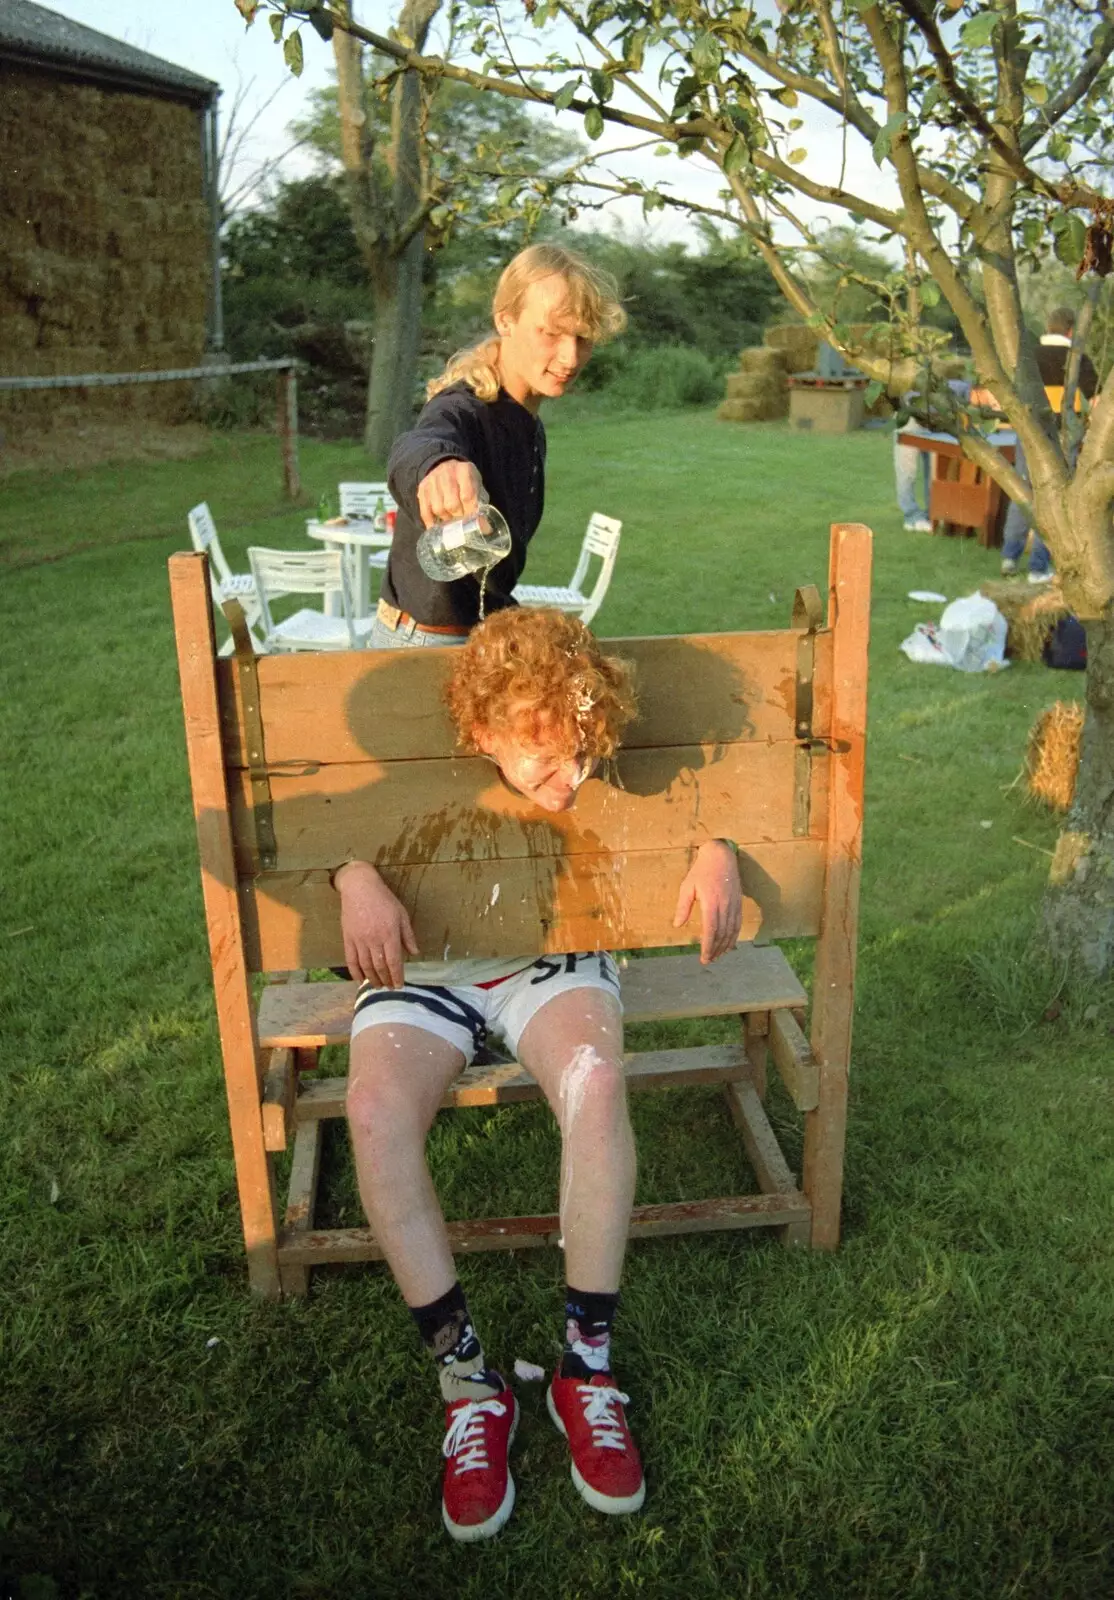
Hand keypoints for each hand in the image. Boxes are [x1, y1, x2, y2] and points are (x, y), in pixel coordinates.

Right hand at [334, 860, 418, 987]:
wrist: (359, 887)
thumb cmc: (384, 899)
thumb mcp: (402, 914)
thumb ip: (408, 935)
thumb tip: (414, 953)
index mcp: (389, 933)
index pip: (394, 961)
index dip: (397, 976)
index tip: (399, 985)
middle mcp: (374, 939)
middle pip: (379, 966)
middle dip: (385, 980)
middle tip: (389, 988)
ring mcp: (359, 940)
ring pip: (365, 966)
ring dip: (372, 979)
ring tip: (378, 986)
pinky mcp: (347, 938)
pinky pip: (351, 960)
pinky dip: (355, 972)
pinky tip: (360, 980)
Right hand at [417, 460, 484, 526]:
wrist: (445, 466)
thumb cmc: (465, 481)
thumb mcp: (476, 485)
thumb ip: (480, 503)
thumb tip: (484, 527)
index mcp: (464, 470)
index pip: (467, 496)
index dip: (471, 512)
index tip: (474, 523)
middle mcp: (446, 473)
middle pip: (451, 504)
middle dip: (458, 517)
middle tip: (463, 522)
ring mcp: (432, 481)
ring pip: (438, 509)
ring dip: (446, 519)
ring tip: (452, 520)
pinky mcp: (422, 489)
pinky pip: (425, 511)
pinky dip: (431, 522)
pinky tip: (437, 527)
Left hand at [672, 841, 742, 964]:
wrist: (721, 856)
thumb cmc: (701, 871)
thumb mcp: (687, 886)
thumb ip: (683, 906)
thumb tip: (677, 925)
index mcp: (711, 902)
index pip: (711, 930)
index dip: (708, 946)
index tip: (704, 957)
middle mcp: (725, 905)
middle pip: (722, 934)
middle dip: (716, 950)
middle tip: (708, 960)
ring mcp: (734, 905)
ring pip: (732, 931)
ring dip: (725, 946)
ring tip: (717, 956)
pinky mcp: (738, 903)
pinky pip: (738, 924)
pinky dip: (734, 936)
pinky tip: (729, 944)